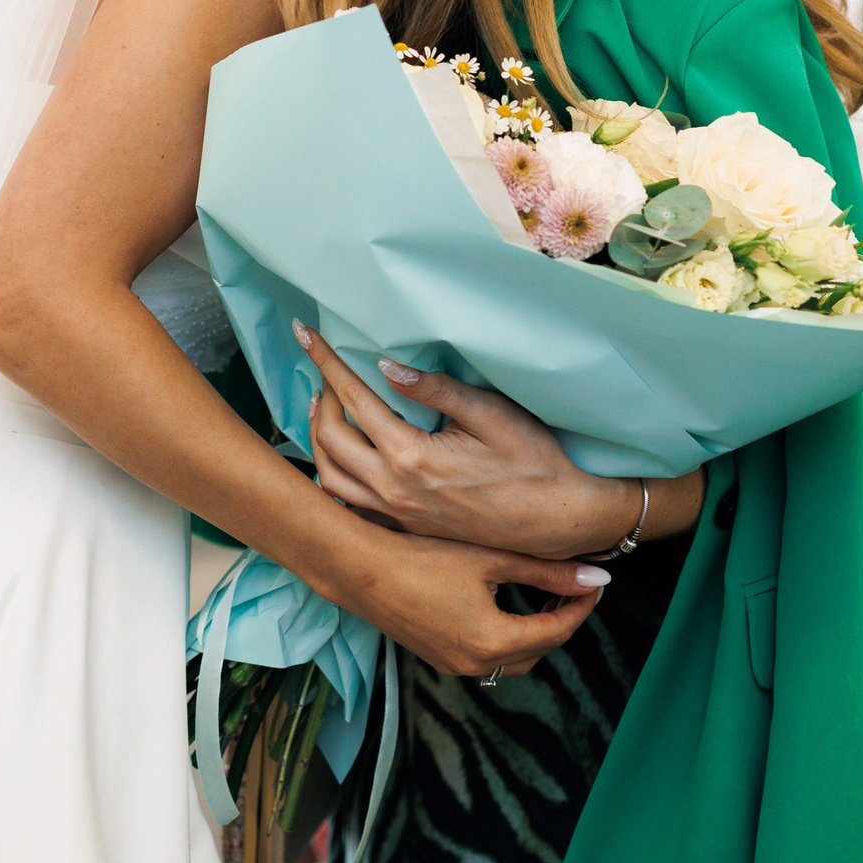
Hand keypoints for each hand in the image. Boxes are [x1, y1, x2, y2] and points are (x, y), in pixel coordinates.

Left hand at [302, 324, 641, 558]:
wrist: (557, 521)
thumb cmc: (534, 464)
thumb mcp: (492, 414)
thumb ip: (436, 390)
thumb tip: (387, 366)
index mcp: (410, 458)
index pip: (353, 399)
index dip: (327, 362)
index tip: (305, 334)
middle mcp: (393, 491)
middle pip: (329, 438)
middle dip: (318, 394)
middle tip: (321, 366)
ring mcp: (396, 515)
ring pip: (330, 477)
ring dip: (319, 436)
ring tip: (323, 406)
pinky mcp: (405, 528)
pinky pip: (350, 503)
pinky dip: (334, 474)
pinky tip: (344, 455)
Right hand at [332, 526, 607, 679]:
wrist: (362, 570)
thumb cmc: (424, 557)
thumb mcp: (492, 559)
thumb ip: (548, 571)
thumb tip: (597, 579)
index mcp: (494, 641)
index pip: (558, 631)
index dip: (581, 606)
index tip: (594, 583)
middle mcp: (476, 665)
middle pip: (539, 651)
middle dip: (561, 621)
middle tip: (573, 586)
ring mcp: (454, 666)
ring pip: (514, 659)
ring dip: (535, 632)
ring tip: (546, 594)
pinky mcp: (439, 658)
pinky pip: (487, 658)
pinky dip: (508, 637)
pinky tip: (508, 605)